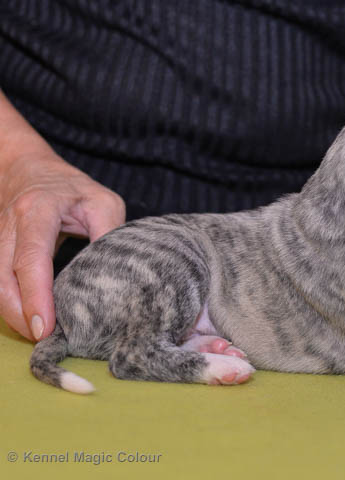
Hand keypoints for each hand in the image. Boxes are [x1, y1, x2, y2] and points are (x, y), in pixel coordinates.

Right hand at [0, 150, 124, 340]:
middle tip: (45, 340)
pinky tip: (29, 317)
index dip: (35, 296)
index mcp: (37, 210)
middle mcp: (9, 224)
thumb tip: (119, 275)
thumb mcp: (102, 202)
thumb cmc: (72, 188)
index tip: (44, 327)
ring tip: (39, 334)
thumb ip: (108, 234)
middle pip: (2, 278)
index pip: (31, 258)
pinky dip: (9, 303)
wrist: (30, 169)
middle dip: (18, 314)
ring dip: (11, 312)